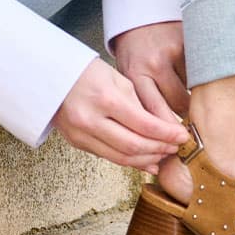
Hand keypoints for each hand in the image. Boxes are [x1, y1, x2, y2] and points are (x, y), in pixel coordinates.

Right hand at [50, 21, 186, 170]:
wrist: (51, 75)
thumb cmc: (88, 72)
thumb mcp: (119, 81)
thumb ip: (140, 105)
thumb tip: (164, 129)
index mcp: (105, 99)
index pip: (144, 124)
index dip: (167, 134)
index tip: (182, 136)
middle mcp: (91, 120)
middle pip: (133, 146)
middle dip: (159, 149)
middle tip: (175, 147)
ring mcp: (81, 134)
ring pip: (120, 158)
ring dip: (146, 160)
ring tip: (163, 156)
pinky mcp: (76, 143)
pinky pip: (108, 157)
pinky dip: (128, 161)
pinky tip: (145, 161)